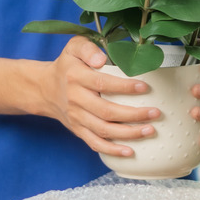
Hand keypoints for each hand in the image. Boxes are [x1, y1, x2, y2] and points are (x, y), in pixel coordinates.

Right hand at [41, 36, 159, 156]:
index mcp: (76, 78)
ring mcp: (77, 118)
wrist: (44, 89)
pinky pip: (95, 143)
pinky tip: (130, 151)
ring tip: (150, 130)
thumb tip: (102, 58)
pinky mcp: (78, 130)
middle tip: (155, 113)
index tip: (145, 87)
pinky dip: (112, 150)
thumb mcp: (73, 48)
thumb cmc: (67, 66)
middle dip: (133, 114)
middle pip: (106, 111)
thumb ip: (88, 48)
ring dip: (128, 133)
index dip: (124, 87)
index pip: (102, 83)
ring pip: (103, 130)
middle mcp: (76, 100)